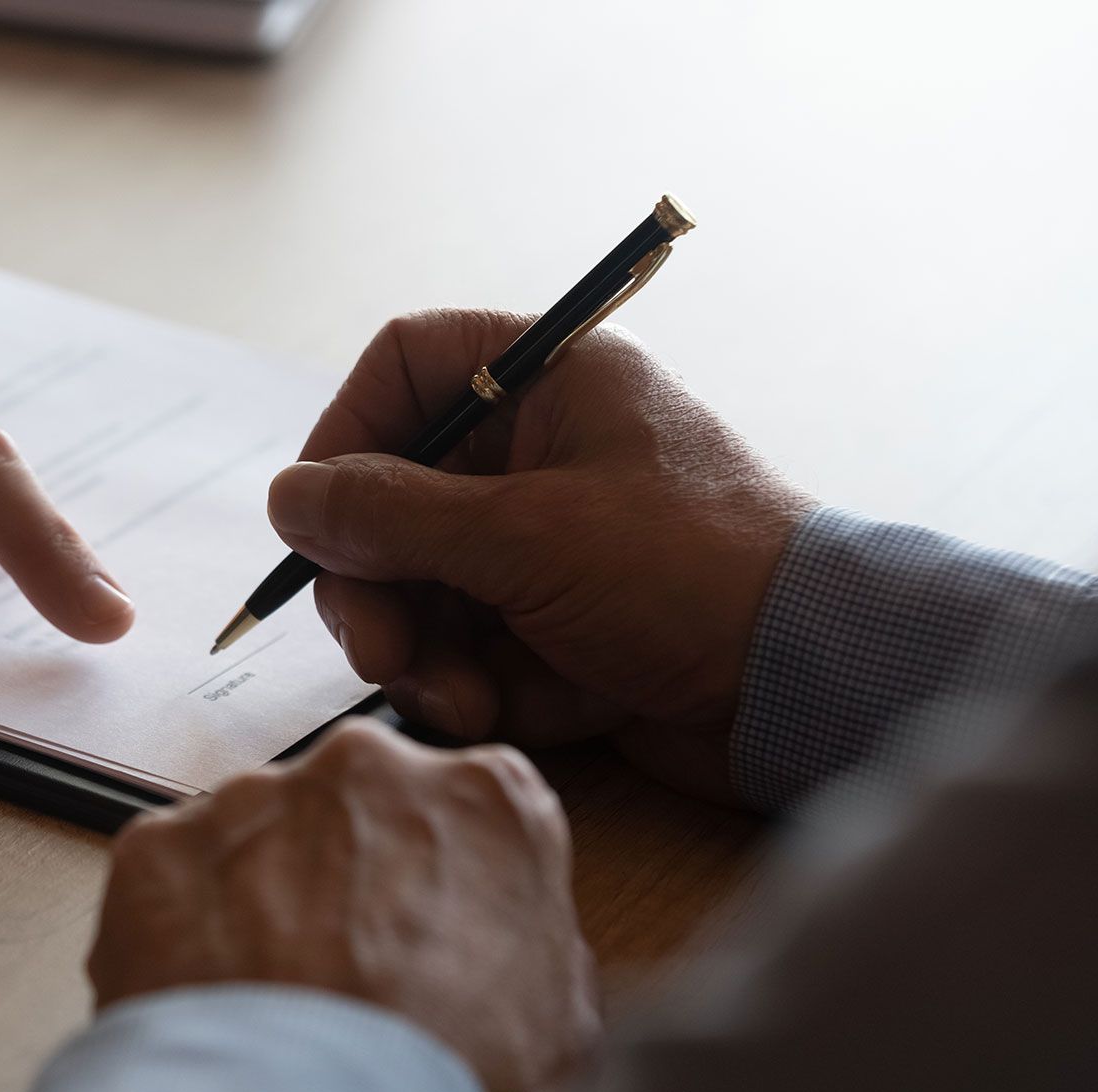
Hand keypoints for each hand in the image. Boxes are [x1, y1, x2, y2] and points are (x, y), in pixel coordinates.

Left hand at [89, 718, 600, 1091]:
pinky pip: (173, 876)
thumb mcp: (562, 1024)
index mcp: (486, 798)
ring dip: (259, 898)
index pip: (465, 803)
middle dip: (344, 871)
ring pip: (257, 834)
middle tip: (338, 968)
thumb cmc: (445, 1090)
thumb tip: (515, 950)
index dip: (439, 871)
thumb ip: (536, 943)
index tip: (421, 922)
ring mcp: (255, 799)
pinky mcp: (161, 845)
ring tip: (268, 1001)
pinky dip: (180, 927)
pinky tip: (207, 1000)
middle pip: (354, 805)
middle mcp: (367, 770)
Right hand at [266, 309, 812, 798]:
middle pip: (395, 498)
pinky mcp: (559, 628)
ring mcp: (548, 546)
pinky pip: (473, 648)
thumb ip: (392, 515)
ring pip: (426, 587)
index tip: (315, 520)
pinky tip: (497, 715)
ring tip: (453, 698)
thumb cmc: (685, 571)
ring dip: (422, 650)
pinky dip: (472, 685)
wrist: (810, 685)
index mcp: (548, 382)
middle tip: (376, 649)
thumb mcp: (525, 534)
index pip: (406, 369)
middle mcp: (540, 454)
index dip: (344, 435)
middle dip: (375, 582)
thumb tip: (286, 497)